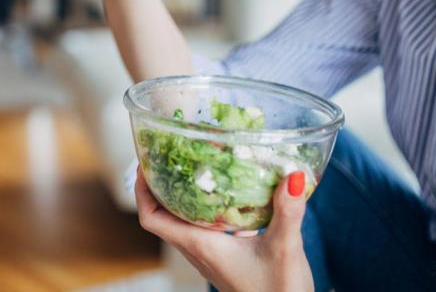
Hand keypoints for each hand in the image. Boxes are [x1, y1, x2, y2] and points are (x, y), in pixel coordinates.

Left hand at [135, 168, 313, 291]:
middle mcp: (199, 251)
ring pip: (181, 223)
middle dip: (158, 187)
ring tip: (191, 170)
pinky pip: (202, 230)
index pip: (152, 219)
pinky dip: (203, 210)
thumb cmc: (278, 291)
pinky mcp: (223, 259)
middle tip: (167, 158)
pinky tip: (225, 197)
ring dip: (179, 198)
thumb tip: (294, 176)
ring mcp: (209, 257)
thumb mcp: (285, 248)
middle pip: (162, 217)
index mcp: (201, 245)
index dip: (141, 191)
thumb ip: (287, 212)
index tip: (144, 165)